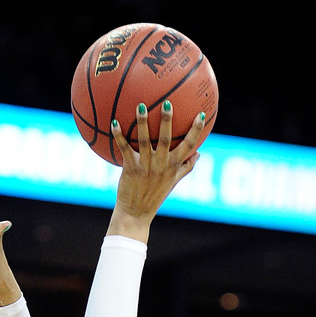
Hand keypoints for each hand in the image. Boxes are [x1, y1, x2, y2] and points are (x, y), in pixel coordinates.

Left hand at [107, 103, 203, 241]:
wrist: (136, 214)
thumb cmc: (154, 197)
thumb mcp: (173, 183)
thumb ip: (186, 167)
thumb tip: (199, 153)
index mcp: (173, 166)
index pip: (188, 146)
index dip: (196, 131)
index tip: (202, 114)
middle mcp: (161, 165)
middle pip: (166, 140)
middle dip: (167, 121)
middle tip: (168, 103)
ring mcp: (145, 167)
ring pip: (144, 141)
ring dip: (142, 123)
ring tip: (140, 106)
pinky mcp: (131, 169)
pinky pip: (124, 149)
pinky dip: (119, 136)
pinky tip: (113, 122)